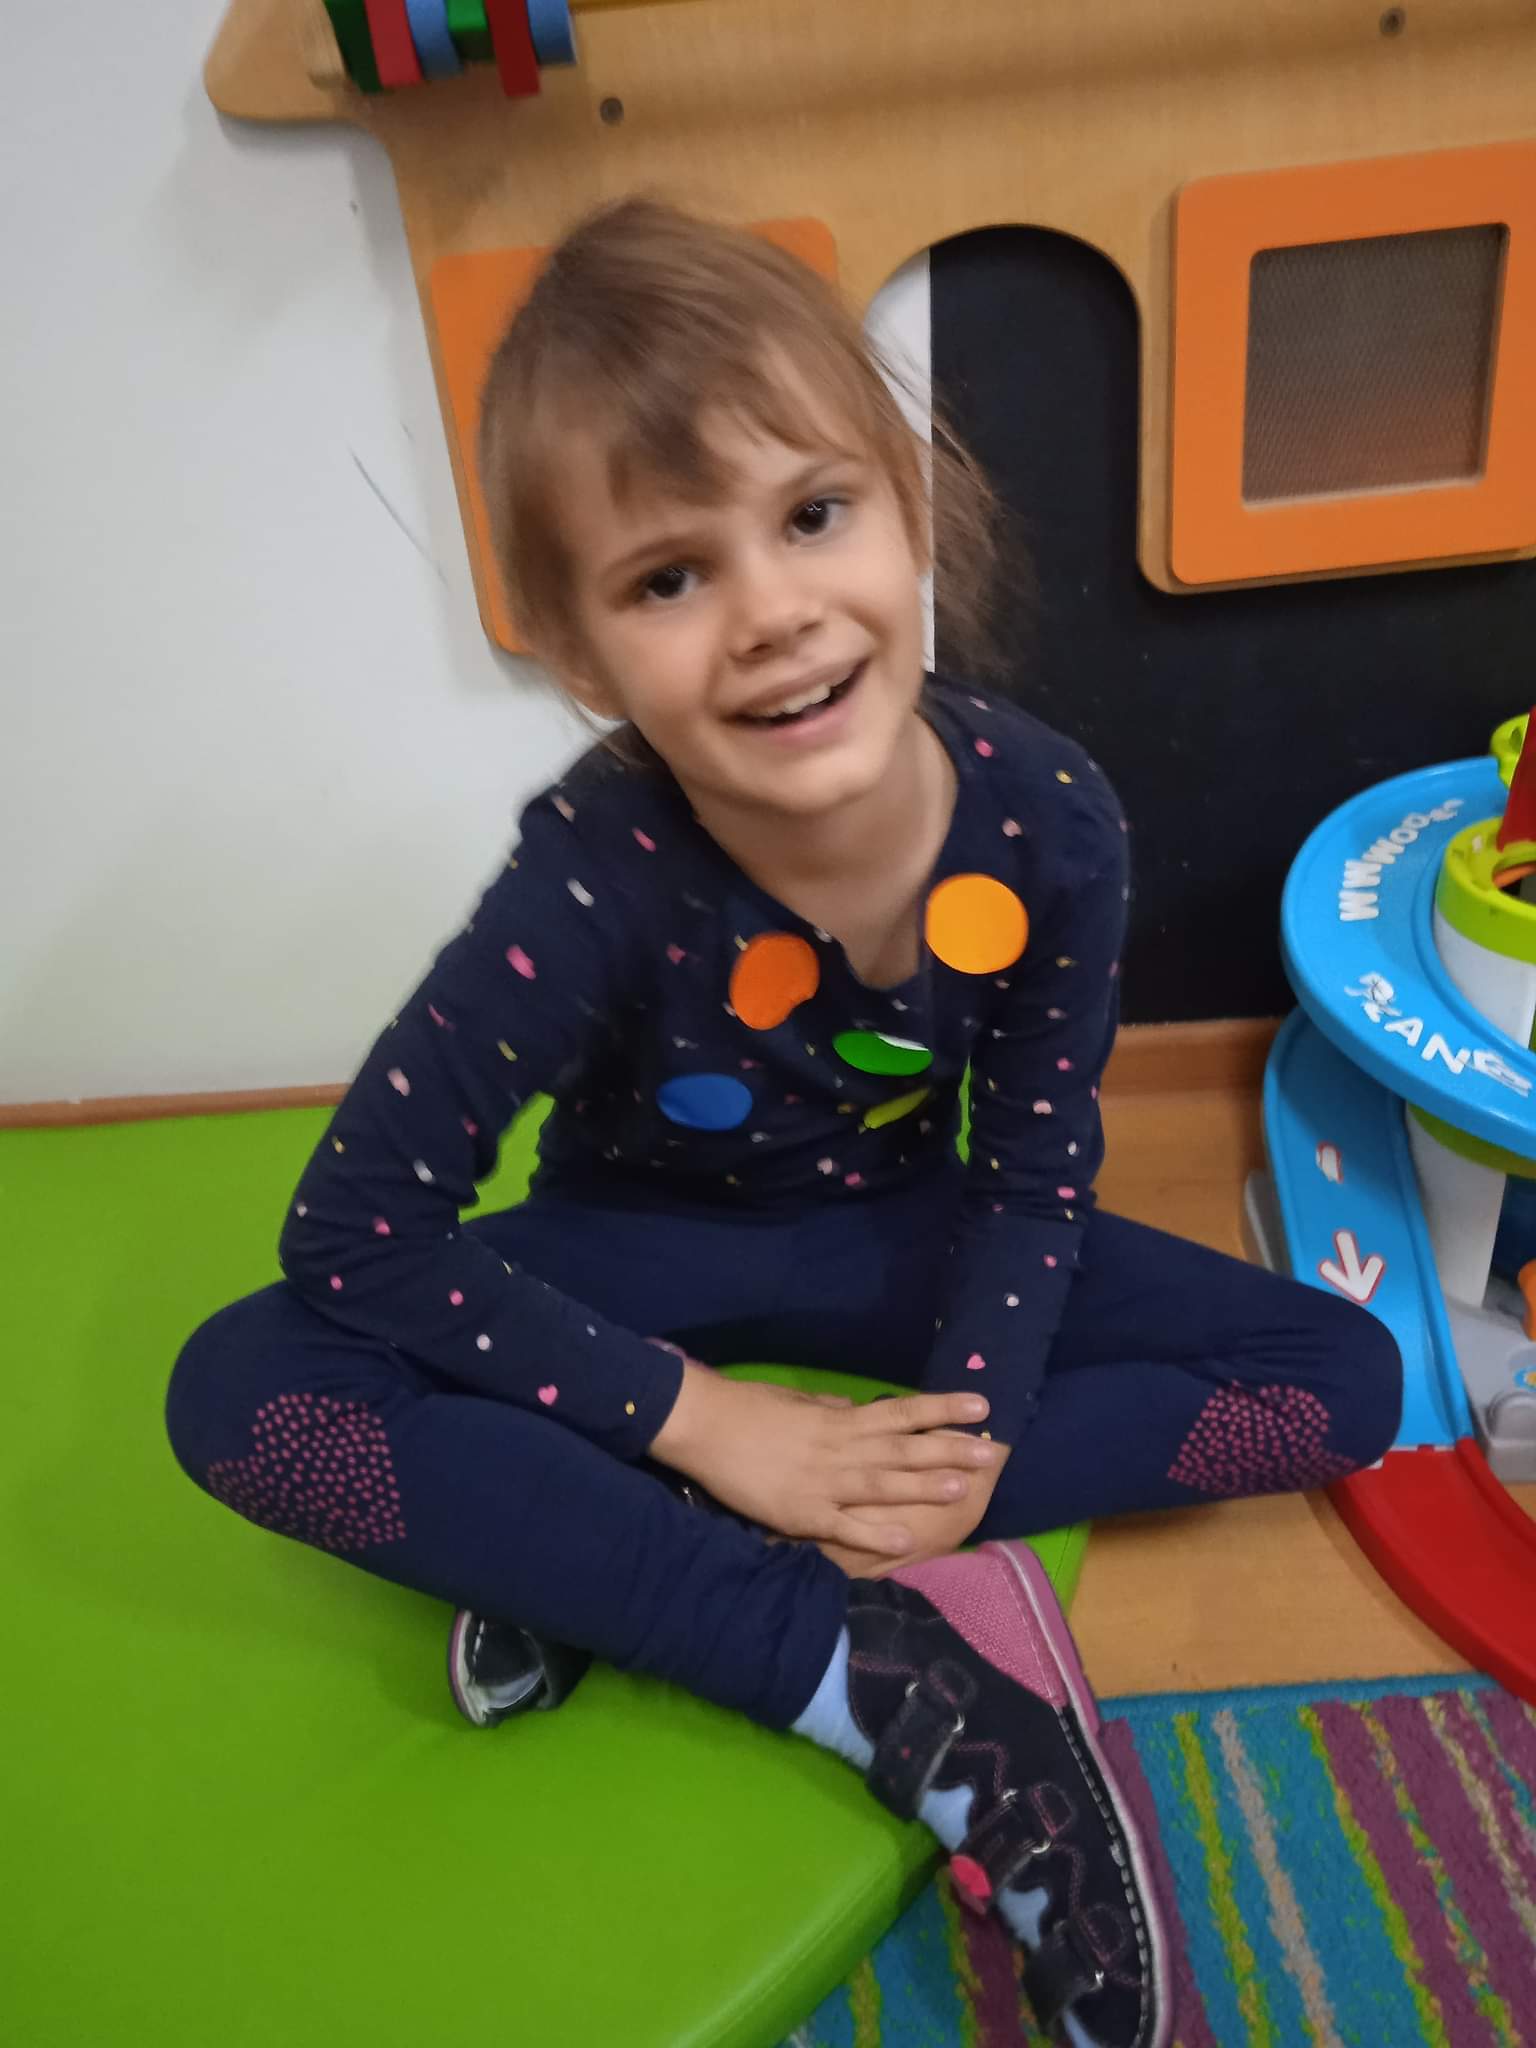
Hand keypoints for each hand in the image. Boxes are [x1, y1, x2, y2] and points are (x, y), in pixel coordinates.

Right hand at [649, 1365, 1005, 1557]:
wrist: (706, 1427)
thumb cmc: (751, 1408)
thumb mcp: (799, 1402)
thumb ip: (833, 1411)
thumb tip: (860, 1409)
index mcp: (842, 1420)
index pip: (903, 1412)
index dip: (943, 1410)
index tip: (981, 1407)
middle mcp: (841, 1448)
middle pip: (904, 1450)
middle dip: (949, 1451)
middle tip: (992, 1453)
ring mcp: (824, 1482)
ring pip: (882, 1485)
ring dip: (923, 1487)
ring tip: (962, 1489)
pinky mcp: (802, 1513)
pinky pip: (845, 1526)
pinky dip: (876, 1534)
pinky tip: (906, 1542)